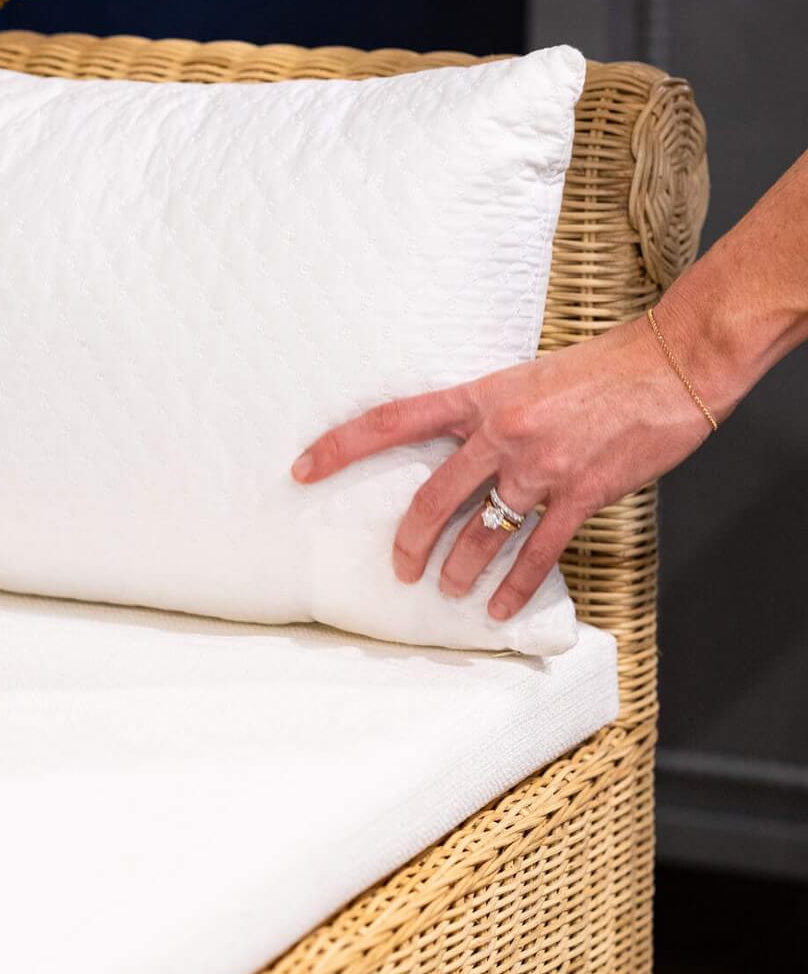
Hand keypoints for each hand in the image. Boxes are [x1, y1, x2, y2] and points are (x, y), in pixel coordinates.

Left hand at [290, 313, 714, 620]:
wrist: (671, 365)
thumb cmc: (602, 367)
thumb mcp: (528, 376)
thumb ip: (491, 410)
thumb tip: (463, 444)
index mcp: (482, 395)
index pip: (393, 419)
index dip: (341, 445)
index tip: (302, 468)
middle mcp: (503, 432)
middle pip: (433, 496)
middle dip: (410, 541)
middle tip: (400, 568)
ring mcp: (541, 467)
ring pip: (482, 533)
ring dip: (460, 569)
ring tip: (450, 590)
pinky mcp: (581, 494)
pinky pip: (537, 552)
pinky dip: (514, 586)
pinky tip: (498, 608)